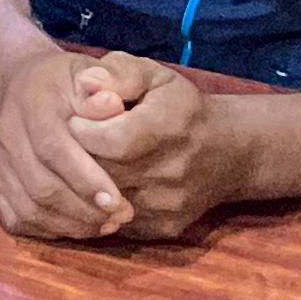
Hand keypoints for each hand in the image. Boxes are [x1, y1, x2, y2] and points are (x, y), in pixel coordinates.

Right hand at [0, 48, 136, 238]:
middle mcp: (6, 135)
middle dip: (84, 210)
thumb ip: (107, 84)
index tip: (119, 201)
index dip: (85, 179)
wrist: (24, 85)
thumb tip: (113, 105)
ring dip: (71, 224)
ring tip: (106, 225)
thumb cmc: (68, 82)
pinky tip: (77, 226)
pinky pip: (16, 219)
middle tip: (122, 217)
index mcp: (32, 105)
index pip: (53, 148)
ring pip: (29, 208)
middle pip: (40, 186)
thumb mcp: (90, 72)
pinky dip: (48, 230)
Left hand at [62, 51, 254, 238]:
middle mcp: (172, 172)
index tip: (75, 119)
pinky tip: (103, 184)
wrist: (228, 152)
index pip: (109, 140)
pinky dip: (100, 204)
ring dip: (86, 183)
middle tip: (73, 142)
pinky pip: (116, 220)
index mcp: (168, 127)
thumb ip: (118, 72)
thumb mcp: (153, 75)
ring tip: (85, 162)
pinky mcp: (164, 227)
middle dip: (78, 156)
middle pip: (102, 171)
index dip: (82, 129)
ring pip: (104, 200)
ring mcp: (169, 205)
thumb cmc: (180, 106)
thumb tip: (87, 84)